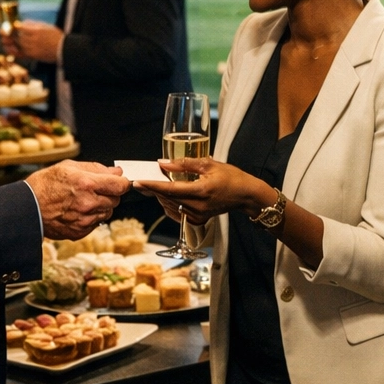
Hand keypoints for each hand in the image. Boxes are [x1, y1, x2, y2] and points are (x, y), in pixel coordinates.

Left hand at [3, 19, 62, 63]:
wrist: (64, 50)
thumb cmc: (56, 36)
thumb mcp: (46, 26)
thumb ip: (34, 24)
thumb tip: (23, 23)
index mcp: (36, 30)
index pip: (19, 27)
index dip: (12, 26)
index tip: (8, 25)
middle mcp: (32, 40)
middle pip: (15, 36)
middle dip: (7, 34)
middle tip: (1, 31)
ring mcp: (31, 48)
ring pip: (15, 44)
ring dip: (8, 41)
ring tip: (4, 39)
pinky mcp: (32, 56)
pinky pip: (18, 53)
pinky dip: (11, 51)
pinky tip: (7, 48)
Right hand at [25, 161, 129, 238]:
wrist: (26, 208)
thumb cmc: (44, 185)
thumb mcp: (68, 167)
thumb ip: (96, 168)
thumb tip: (117, 172)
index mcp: (87, 184)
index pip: (121, 185)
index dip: (122, 183)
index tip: (118, 182)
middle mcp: (88, 203)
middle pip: (116, 200)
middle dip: (109, 194)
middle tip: (94, 190)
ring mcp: (84, 220)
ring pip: (107, 212)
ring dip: (101, 207)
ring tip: (83, 201)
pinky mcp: (80, 232)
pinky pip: (96, 224)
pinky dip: (91, 218)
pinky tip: (77, 211)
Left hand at [138, 158, 273, 223]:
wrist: (246, 195)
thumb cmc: (232, 177)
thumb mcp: (210, 164)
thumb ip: (185, 164)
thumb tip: (163, 163)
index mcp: (201, 191)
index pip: (170, 189)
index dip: (152, 185)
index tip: (138, 181)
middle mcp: (197, 206)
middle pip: (167, 198)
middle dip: (153, 189)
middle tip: (141, 180)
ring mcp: (197, 215)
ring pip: (169, 206)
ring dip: (160, 195)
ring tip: (154, 185)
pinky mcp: (198, 220)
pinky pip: (176, 213)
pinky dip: (168, 204)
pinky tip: (167, 195)